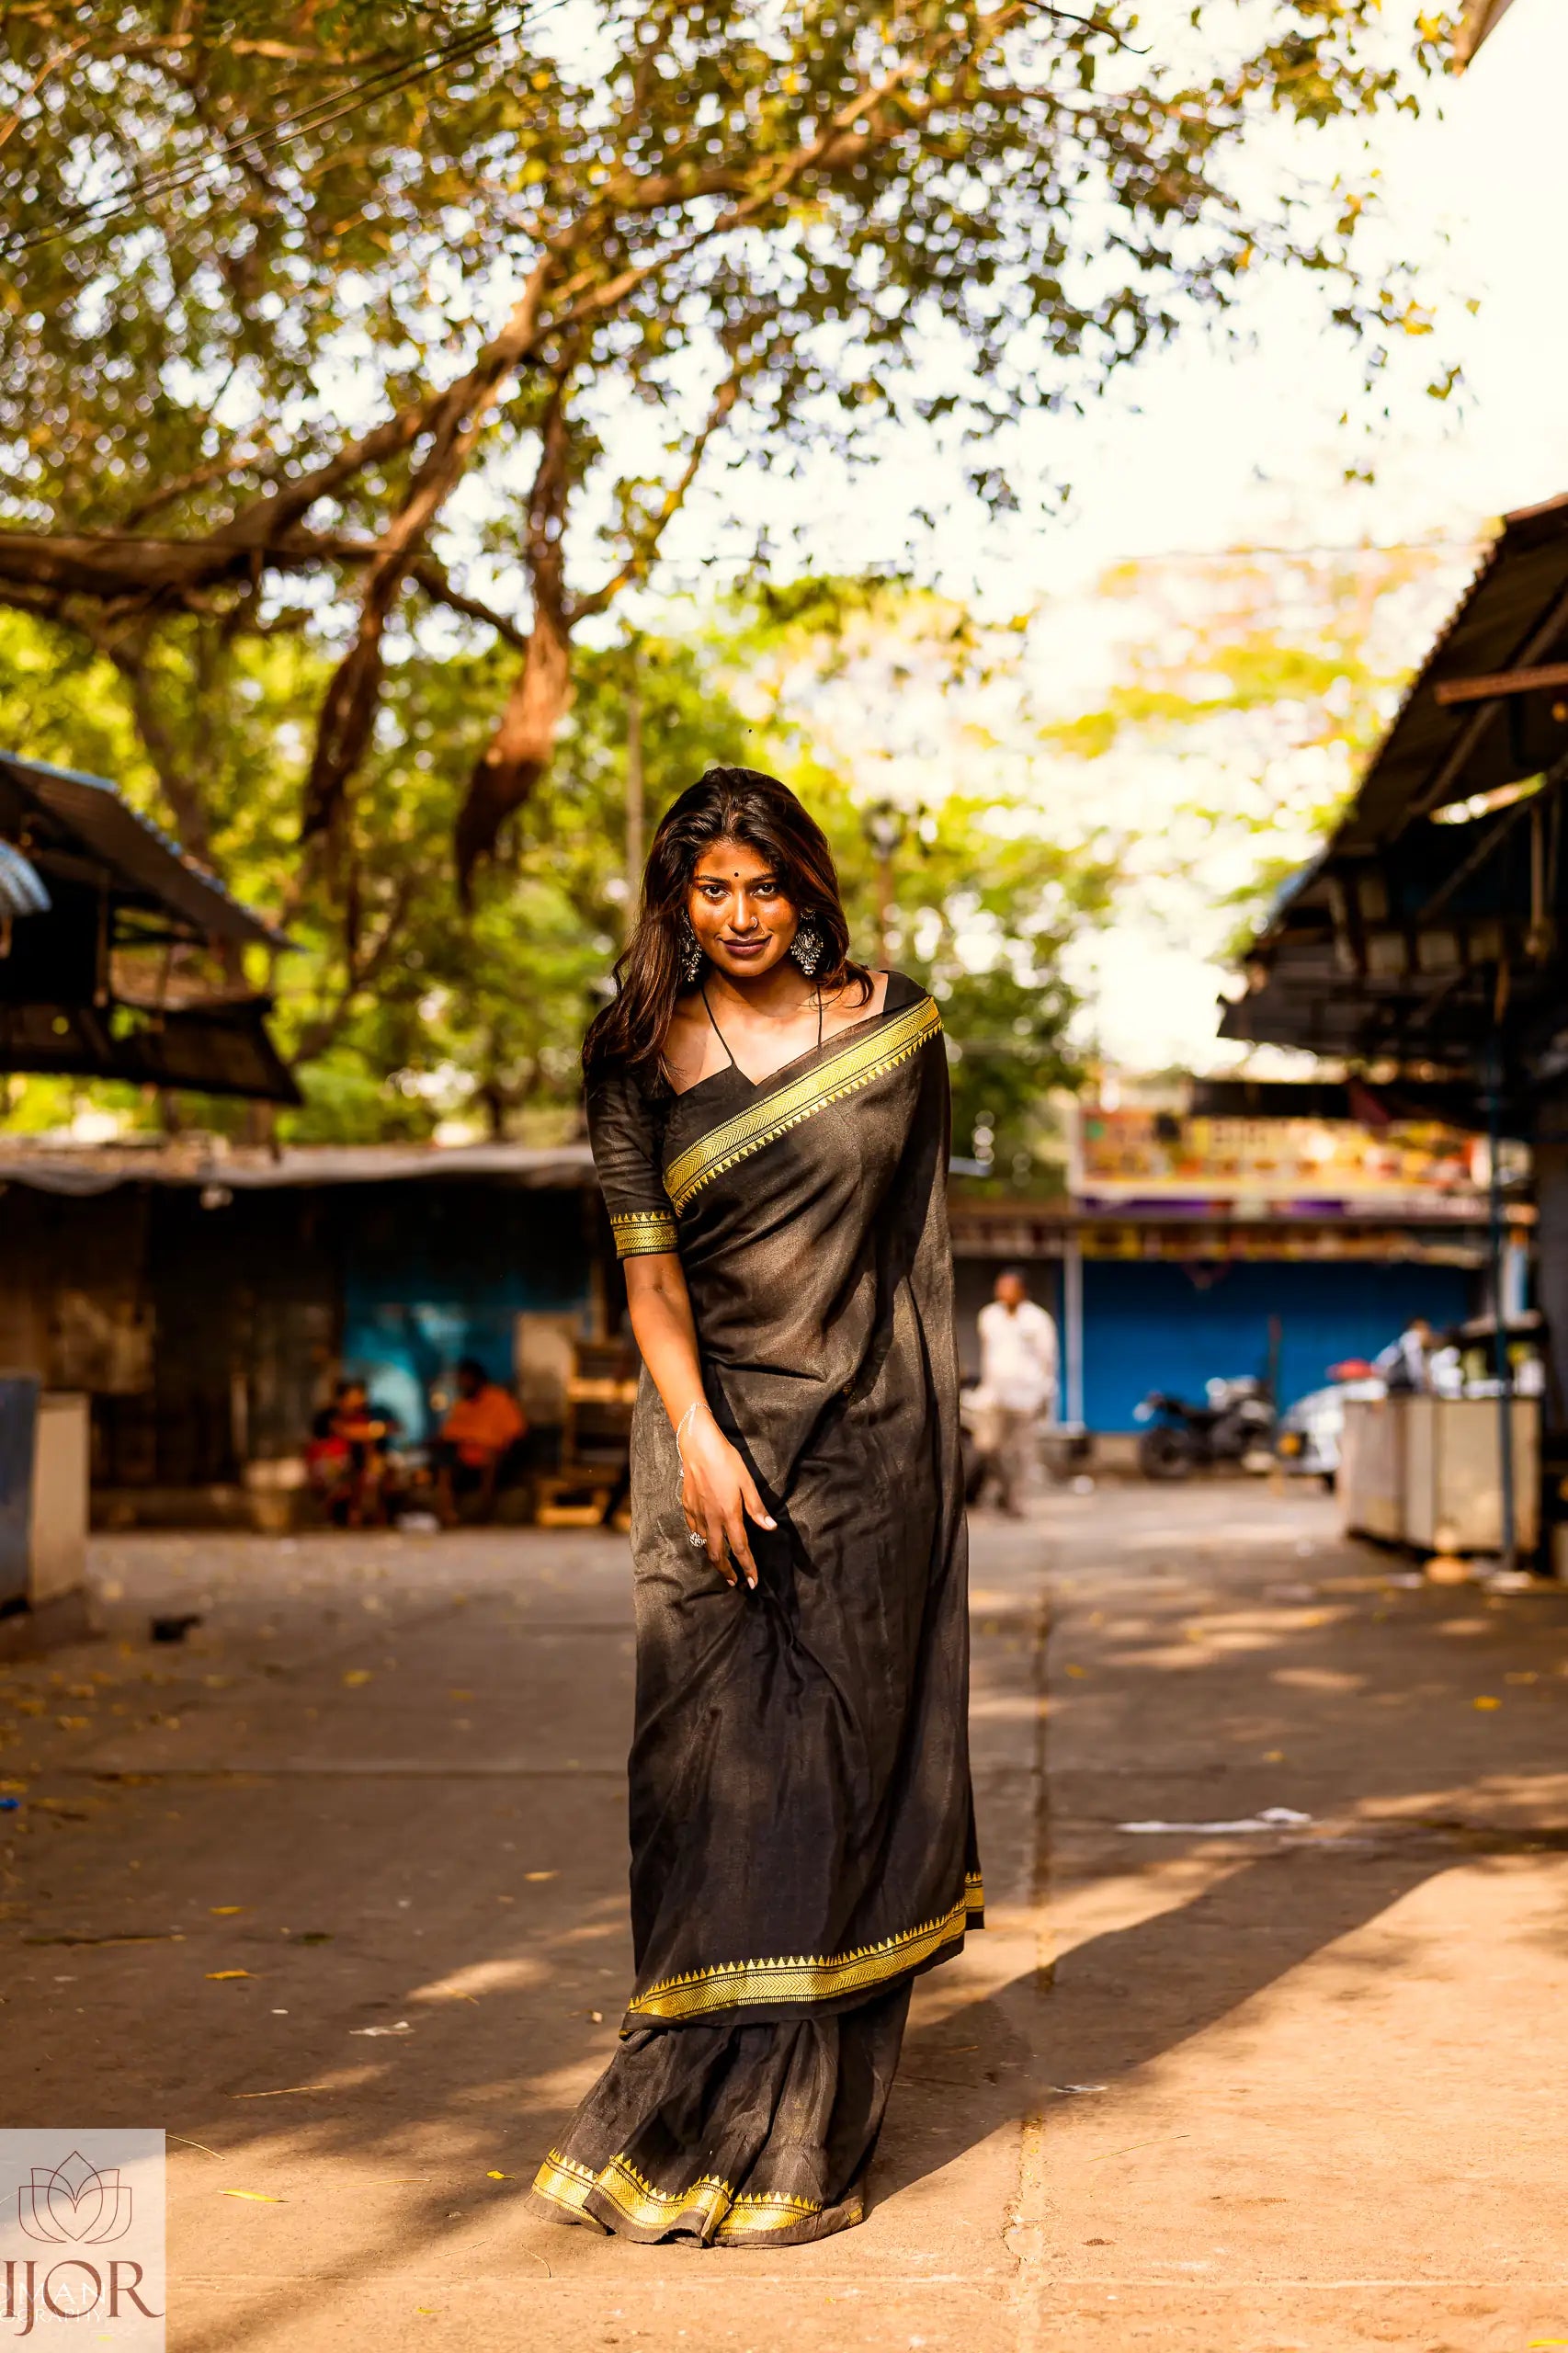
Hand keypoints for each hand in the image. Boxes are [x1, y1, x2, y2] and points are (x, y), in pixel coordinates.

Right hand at [678, 1405, 774, 1587]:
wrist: (697, 1446)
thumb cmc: (726, 1460)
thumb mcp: (746, 1482)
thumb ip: (756, 1507)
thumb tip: (770, 1527)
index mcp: (729, 1514)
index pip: (740, 1548)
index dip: (748, 1567)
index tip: (753, 1582)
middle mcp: (711, 1518)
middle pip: (718, 1554)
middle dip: (727, 1571)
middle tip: (735, 1582)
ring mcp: (697, 1513)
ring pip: (704, 1544)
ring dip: (714, 1558)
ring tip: (722, 1564)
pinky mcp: (687, 1505)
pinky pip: (694, 1528)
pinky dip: (701, 1538)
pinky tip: (704, 1537)